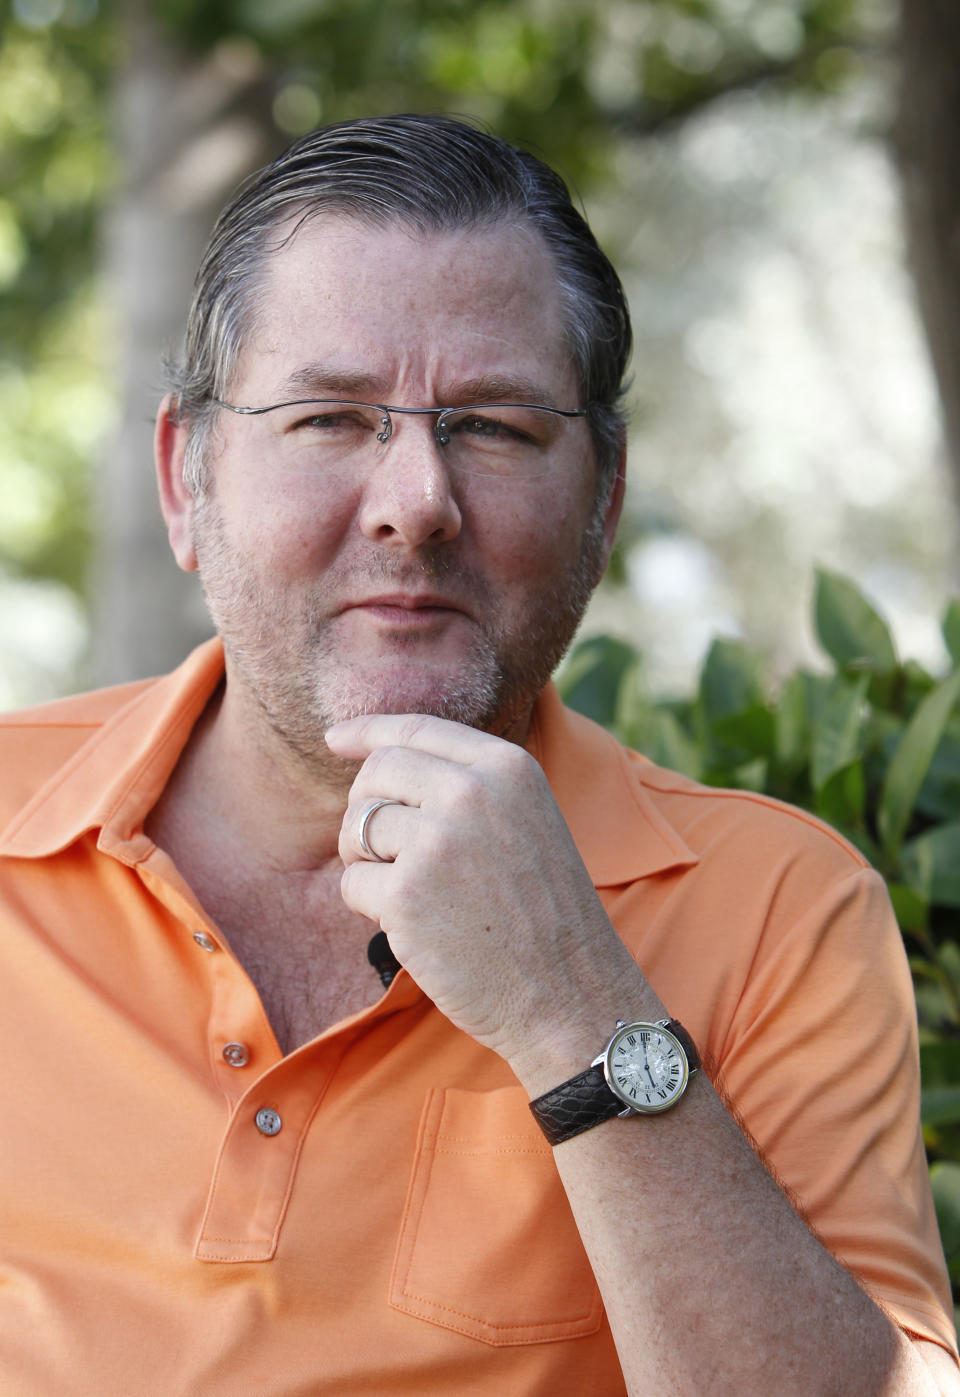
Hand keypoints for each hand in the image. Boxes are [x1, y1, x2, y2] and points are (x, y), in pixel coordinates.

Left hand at [325, 713, 647, 1073]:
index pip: (417, 729)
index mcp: (507, 767)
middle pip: (377, 773)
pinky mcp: (406, 895)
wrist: (570, 992)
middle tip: (382, 849)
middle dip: (365, 807)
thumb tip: (381, 760)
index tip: (334, 738)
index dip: (368, 731)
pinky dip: (370, 907)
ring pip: (358, 828)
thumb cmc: (544, 913)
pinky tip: (414, 927)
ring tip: (412, 894)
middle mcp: (472, 793)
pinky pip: (353, 883)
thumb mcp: (527, 820)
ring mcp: (437, 842)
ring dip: (367, 861)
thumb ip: (470, 785)